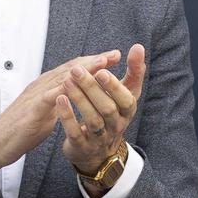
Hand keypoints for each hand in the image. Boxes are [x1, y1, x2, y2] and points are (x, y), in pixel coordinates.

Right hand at [0, 50, 120, 182]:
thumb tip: (71, 97)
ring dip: (84, 70)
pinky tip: (79, 86)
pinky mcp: (32, 109)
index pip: (72, 70)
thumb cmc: (22, 129)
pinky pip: (50, 97)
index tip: (113, 58)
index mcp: (46, 86)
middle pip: (71, 69)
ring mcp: (36, 95)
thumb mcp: (46, 112)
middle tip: (114, 54)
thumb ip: (58, 102)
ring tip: (103, 63)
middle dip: (94, 61)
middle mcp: (42, 86)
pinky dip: (65, 90)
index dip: (93, 63)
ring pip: (63, 78)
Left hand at [60, 43, 144, 175]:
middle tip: (77, 70)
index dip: (114, 86)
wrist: (99, 151)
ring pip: (92, 120)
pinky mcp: (82, 146)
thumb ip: (134, 71)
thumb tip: (138, 46)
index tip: (102, 70)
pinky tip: (59, 100)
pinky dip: (67, 117)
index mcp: (127, 111)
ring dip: (79, 100)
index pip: (126, 100)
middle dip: (92, 89)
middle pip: (107, 108)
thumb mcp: (126, 94)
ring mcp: (99, 138)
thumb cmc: (113, 114)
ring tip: (67, 81)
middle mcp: (116, 126)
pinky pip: (75, 133)